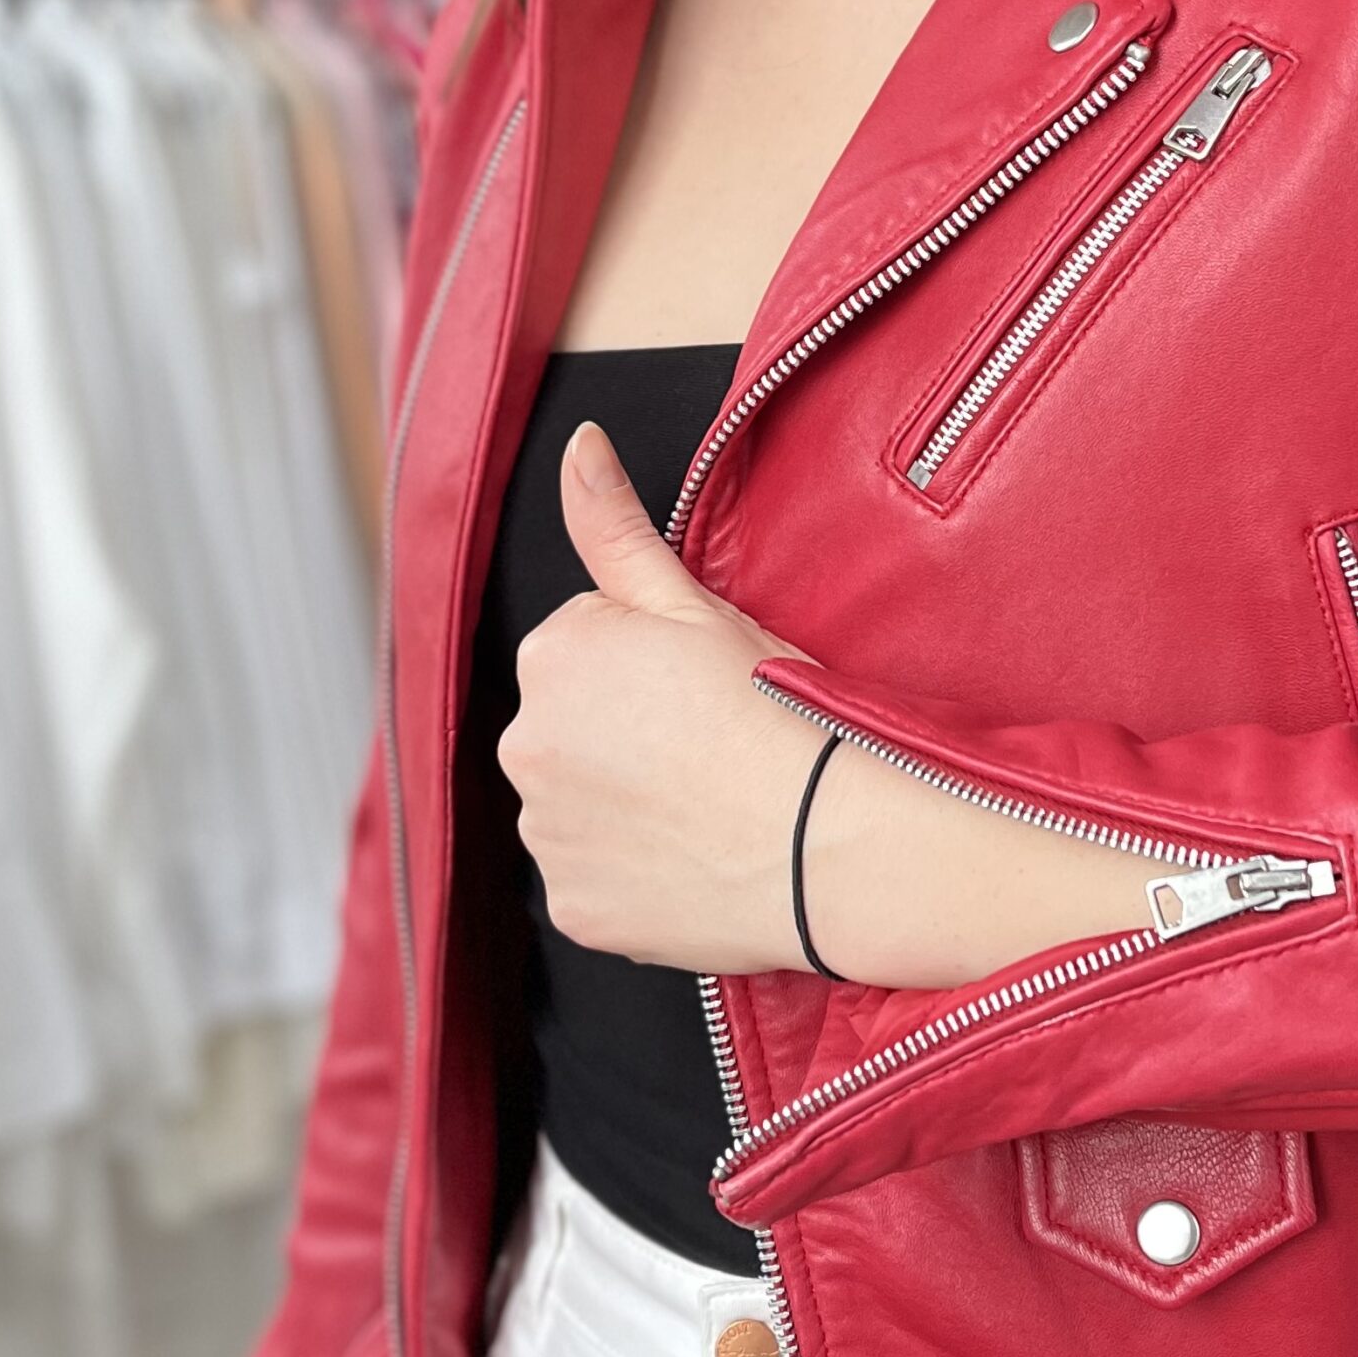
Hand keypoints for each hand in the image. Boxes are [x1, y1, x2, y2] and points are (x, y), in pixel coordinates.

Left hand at [500, 417, 1158, 988]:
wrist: (832, 844)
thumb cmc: (782, 716)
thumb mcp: (700, 606)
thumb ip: (618, 528)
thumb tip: (577, 446)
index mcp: (552, 655)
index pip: (584, 650)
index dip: (652, 670)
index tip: (705, 696)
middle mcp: (524, 744)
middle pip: (570, 729)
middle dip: (624, 737)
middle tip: (711, 755)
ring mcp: (546, 836)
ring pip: (578, 809)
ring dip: (624, 809)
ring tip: (707, 813)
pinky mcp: (574, 909)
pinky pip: (594, 884)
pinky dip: (633, 878)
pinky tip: (694, 864)